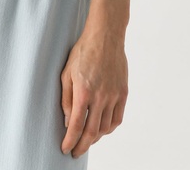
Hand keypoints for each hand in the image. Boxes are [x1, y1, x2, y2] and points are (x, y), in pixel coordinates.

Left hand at [60, 26, 128, 158]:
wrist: (105, 36)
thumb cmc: (83, 51)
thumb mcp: (66, 73)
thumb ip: (66, 98)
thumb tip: (68, 121)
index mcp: (84, 91)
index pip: (76, 125)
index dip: (70, 141)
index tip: (66, 149)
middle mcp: (100, 97)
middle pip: (92, 132)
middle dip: (82, 146)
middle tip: (76, 152)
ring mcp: (114, 95)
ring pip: (105, 128)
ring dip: (95, 138)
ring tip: (87, 141)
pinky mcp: (123, 93)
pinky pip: (117, 119)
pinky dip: (109, 128)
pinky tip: (102, 129)